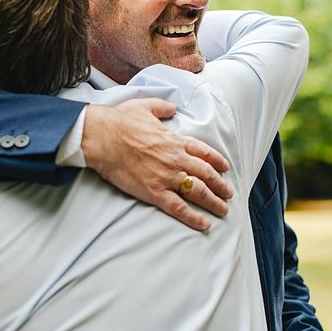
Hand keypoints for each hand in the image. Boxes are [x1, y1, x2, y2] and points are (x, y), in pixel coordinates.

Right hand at [82, 100, 233, 231]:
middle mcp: (177, 159)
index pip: (204, 152)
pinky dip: (194, 217)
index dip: (217, 161)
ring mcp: (167, 176)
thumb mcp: (145, 106)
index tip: (225, 168)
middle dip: (221, 185)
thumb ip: (162, 107)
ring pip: (199, 192)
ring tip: (223, 210)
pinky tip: (204, 224)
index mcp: (175, 140)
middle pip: (207, 174)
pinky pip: (179, 208)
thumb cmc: (120, 121)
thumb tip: (172, 108)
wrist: (103, 137)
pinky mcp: (154, 192)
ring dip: (214, 202)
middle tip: (228, 193)